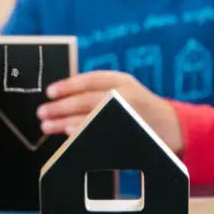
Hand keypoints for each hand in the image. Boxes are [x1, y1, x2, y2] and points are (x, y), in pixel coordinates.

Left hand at [37, 71, 183, 152]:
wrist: (172, 126)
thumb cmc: (138, 107)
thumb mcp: (123, 90)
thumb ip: (98, 90)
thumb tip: (62, 97)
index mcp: (122, 81)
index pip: (90, 80)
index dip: (68, 85)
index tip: (49, 92)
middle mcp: (126, 95)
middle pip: (86, 99)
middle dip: (61, 106)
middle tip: (41, 112)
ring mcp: (129, 114)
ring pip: (91, 116)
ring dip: (65, 121)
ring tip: (47, 125)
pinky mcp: (129, 132)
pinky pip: (101, 132)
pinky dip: (83, 132)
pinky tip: (70, 134)